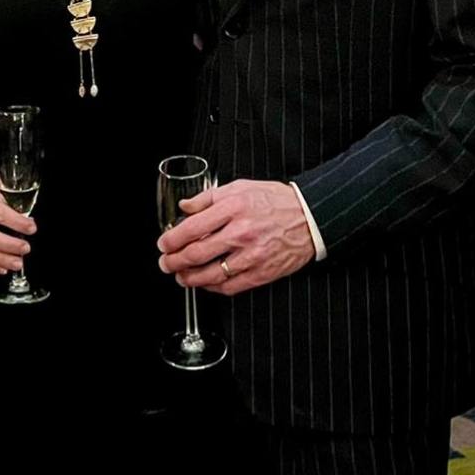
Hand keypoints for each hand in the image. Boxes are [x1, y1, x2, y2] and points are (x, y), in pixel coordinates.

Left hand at [157, 179, 314, 294]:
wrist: (310, 217)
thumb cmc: (276, 201)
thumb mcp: (240, 187)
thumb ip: (208, 197)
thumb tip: (185, 207)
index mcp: (233, 208)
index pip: (191, 228)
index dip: (171, 240)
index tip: (164, 244)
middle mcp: (241, 232)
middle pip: (196, 253)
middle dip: (174, 261)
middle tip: (166, 263)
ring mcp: (252, 255)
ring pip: (210, 274)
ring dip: (189, 278)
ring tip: (180, 276)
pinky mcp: (262, 273)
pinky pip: (230, 286)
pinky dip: (212, 287)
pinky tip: (205, 282)